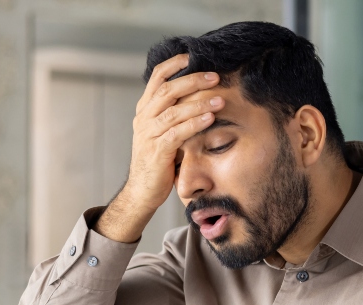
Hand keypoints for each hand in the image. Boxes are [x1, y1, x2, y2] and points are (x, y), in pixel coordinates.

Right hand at [95, 54, 223, 242]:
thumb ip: (175, 114)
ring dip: (199, 103)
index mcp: (145, 110)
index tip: (193, 56)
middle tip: (215, 76)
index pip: (157, 78)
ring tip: (220, 99)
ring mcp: (148, 134)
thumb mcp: (164, 132)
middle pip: (167, 90)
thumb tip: (200, 97)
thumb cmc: (159, 161)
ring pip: (173, 111)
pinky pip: (177, 133)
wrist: (142, 190)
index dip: (174, 64)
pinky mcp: (157, 151)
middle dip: (193, 81)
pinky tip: (210, 118)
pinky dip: (194, 124)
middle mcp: (144, 118)